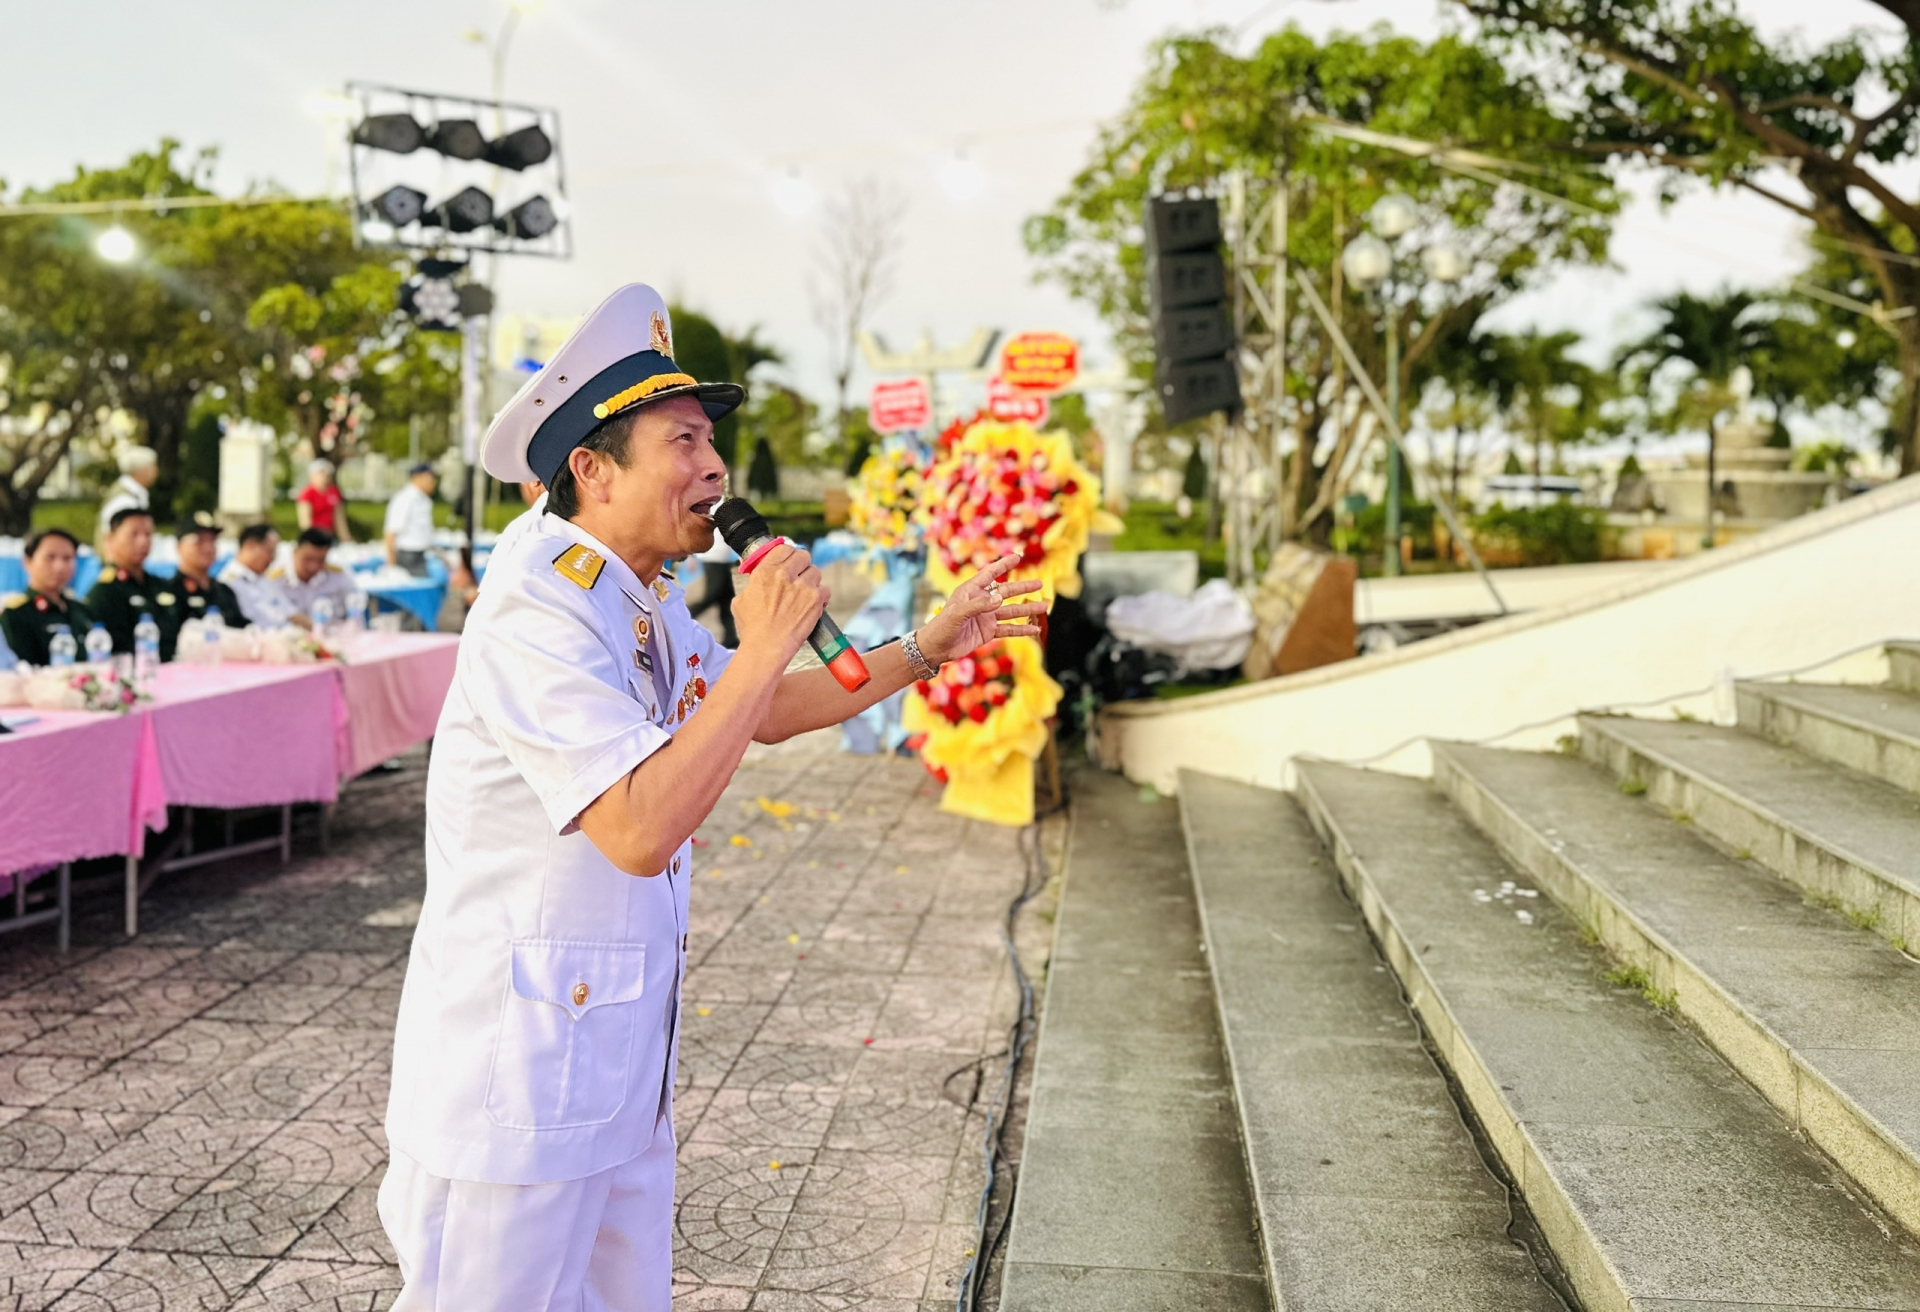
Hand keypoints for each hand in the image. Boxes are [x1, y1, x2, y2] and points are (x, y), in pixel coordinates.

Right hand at [730, 544, 829, 662]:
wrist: (766, 648)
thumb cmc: (752, 628)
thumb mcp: (741, 599)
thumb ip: (753, 582)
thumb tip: (759, 573)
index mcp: (765, 571)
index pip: (783, 548)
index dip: (787, 554)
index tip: (788, 560)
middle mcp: (785, 575)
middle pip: (803, 555)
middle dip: (802, 564)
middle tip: (799, 574)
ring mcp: (803, 587)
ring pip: (816, 572)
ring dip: (811, 581)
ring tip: (804, 593)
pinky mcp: (816, 600)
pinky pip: (825, 590)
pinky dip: (822, 596)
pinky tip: (812, 604)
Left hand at [918, 555, 1046, 664]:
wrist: (936, 649)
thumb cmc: (941, 626)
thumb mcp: (957, 613)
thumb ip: (978, 605)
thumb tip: (999, 598)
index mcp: (971, 591)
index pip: (990, 574)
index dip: (1003, 565)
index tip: (1018, 556)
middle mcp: (981, 602)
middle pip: (1006, 592)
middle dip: (1023, 588)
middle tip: (1040, 584)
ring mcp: (986, 617)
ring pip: (1011, 611)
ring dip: (1026, 610)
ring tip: (1044, 607)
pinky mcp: (988, 632)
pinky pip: (1008, 629)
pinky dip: (1021, 629)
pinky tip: (1034, 630)